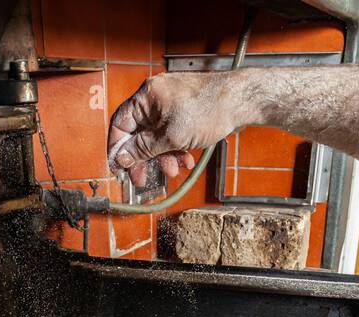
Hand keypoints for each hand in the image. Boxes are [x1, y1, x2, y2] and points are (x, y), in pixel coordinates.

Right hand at [107, 72, 250, 185]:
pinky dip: (176, 148)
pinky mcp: (183, 112)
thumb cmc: (210, 109)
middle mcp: (155, 98)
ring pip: (156, 137)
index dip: (117, 148)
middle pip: (139, 133)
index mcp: (147, 96)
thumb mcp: (171, 137)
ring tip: (174, 169)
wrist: (241, 101)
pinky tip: (186, 159)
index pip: (120, 124)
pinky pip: (171, 133)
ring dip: (163, 157)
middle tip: (142, 178)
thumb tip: (122, 158)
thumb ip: (143, 149)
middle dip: (144, 158)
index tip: (119, 168)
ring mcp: (170, 104)